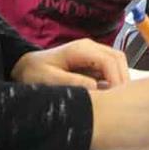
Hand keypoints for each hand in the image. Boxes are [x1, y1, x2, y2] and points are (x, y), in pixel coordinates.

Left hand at [11, 38, 128, 89]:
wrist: (25, 67)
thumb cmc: (34, 72)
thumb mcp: (49, 78)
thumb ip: (72, 81)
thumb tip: (96, 87)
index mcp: (81, 49)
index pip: (109, 60)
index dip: (116, 78)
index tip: (116, 97)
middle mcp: (90, 48)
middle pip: (118, 58)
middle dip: (123, 78)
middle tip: (120, 101)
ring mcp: (93, 54)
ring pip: (117, 63)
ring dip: (120, 79)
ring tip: (115, 99)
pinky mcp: (92, 62)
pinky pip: (110, 69)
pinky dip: (113, 80)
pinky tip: (108, 95)